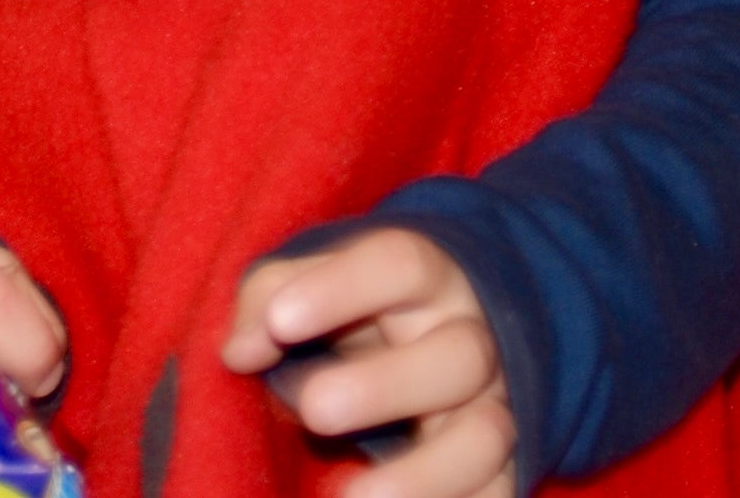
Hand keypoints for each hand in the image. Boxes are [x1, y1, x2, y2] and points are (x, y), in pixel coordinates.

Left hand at [221, 231, 512, 497]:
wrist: (426, 350)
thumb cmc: (349, 317)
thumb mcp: (311, 289)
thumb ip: (269, 298)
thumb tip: (241, 349)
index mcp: (429, 281)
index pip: (402, 264)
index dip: (344, 288)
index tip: (281, 322)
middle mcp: (473, 341)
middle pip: (460, 354)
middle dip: (387, 385)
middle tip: (314, 410)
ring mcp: (492, 412)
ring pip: (486, 438)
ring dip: (423, 474)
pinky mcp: (498, 474)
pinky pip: (492, 497)